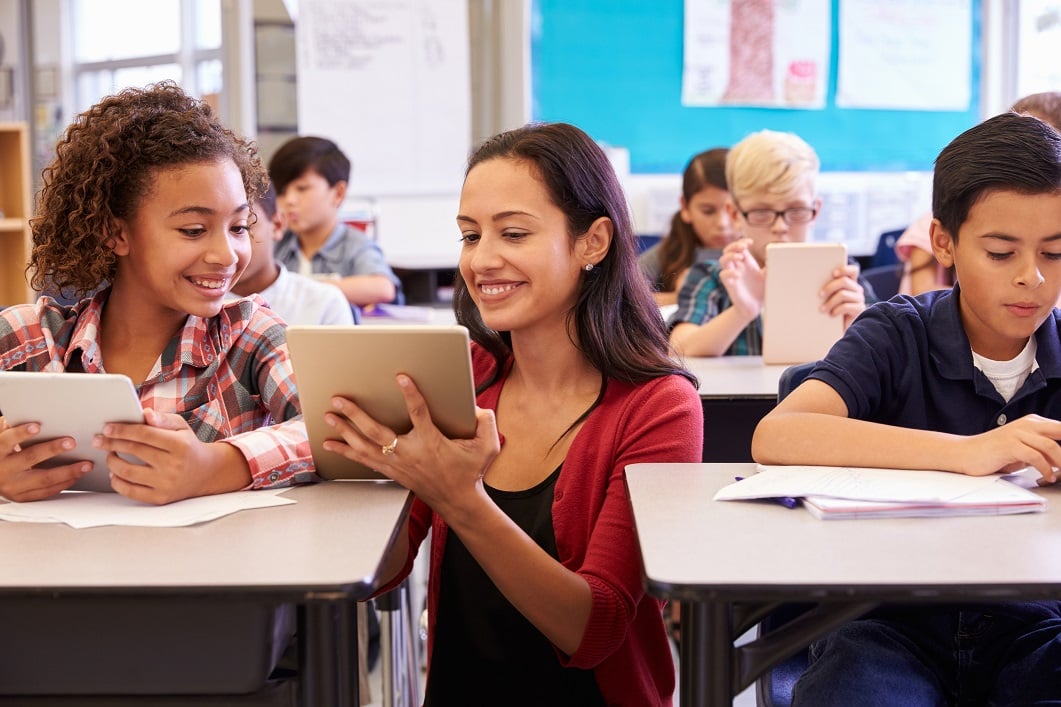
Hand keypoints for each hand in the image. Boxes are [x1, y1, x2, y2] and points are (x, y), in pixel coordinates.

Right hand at [0, 418, 90, 500]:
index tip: (37, 426)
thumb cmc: (0, 452)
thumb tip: (29, 412)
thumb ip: (11, 427)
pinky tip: (77, 476)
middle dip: (51, 450)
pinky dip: (63, 483)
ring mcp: (12, 486)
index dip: (21, 433)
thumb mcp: (0, 438)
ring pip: (43, 479)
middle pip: (29, 458)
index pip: (8, 440)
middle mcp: (4, 469)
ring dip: (67, 472)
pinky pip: (45, 492)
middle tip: (71, 442)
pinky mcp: (21, 496)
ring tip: (85, 465)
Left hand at [95, 408, 247, 503]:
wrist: (206, 473)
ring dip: (112, 461)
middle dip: (111, 443)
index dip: (122, 430)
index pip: (144, 434)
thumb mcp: (181, 427)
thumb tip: (144, 414)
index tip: (107, 428)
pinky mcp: (160, 498)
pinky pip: (130, 491)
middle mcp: (174, 465)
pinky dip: (117, 482)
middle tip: (99, 440)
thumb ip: (162, 419)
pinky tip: (114, 474)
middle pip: (134, 451)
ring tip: (109, 455)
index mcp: (180, 445)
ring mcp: (166, 483)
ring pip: (127, 471)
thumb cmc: (188, 447)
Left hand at [322, 374, 500, 517]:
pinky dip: (346, 452)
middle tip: (339, 400)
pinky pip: (364, 460)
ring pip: (365, 446)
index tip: (401, 378)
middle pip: (377, 432)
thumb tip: (477, 408)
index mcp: (432, 442)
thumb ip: (485, 423)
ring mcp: (398, 464)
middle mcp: (410, 453)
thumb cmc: (470, 472)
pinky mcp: (392, 472)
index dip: (411, 395)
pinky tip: (330, 444)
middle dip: (356, 415)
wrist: (458, 501)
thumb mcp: (487, 446)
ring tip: (329, 417)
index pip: (419, 414)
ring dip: (345, 431)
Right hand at [718, 238, 764, 318]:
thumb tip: (776, 254)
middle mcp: (737, 267)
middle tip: (743, 247)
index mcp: (746, 262)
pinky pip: (723, 274)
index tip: (750, 242)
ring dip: (730, 256)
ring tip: (740, 258)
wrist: (756, 307)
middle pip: (728, 250)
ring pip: (723, 260)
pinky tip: (738, 275)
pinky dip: (729, 272)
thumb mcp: (768, 275)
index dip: (742, 242)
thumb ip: (770, 265)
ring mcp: (732, 275)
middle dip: (734, 246)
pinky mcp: (729, 284)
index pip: (739, 247)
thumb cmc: (761, 290)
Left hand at [820, 264, 865, 328]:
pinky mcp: (859, 309)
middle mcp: (856, 289)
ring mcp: (859, 299)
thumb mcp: (828, 298)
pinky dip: (836, 310)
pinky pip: (846, 306)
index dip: (844, 269)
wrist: (836, 329)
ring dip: (830, 302)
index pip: (853, 270)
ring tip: (821, 309)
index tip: (833, 273)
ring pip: (843, 294)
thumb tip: (813, 282)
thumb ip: (826, 289)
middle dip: (830, 287)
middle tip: (819, 295)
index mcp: (850, 283)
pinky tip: (831, 314)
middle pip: (844, 281)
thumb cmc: (830, 310)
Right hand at [956, 414, 1060, 481]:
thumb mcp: (1023, 450)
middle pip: (1060, 431)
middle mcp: (1027, 424)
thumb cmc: (994, 453)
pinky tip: (1047, 477)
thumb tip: (1060, 462)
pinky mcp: (1008, 444)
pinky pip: (1034, 456)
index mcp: (1033, 422)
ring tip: (1060, 474)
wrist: (965, 453)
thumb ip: (1042, 452)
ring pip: (1050, 446)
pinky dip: (1044, 469)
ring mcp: (1017, 433)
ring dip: (1060, 463)